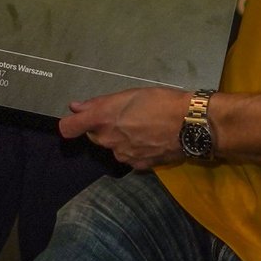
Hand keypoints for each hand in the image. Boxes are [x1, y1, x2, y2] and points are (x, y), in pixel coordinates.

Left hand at [60, 88, 192, 169]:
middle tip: (125, 116)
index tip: (78, 120)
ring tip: (143, 127)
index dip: (70, 124)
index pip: (69, 128)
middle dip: (104, 128)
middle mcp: (109, 140)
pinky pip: (129, 157)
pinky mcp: (138, 166)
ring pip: (113, 147)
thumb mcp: (130, 94)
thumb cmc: (161, 102)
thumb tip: (75, 107)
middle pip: (95, 136)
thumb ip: (99, 103)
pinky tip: (150, 140)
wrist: (191, 125)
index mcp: (104, 118)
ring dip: (120, 139)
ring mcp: (123, 155)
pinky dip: (135, 149)